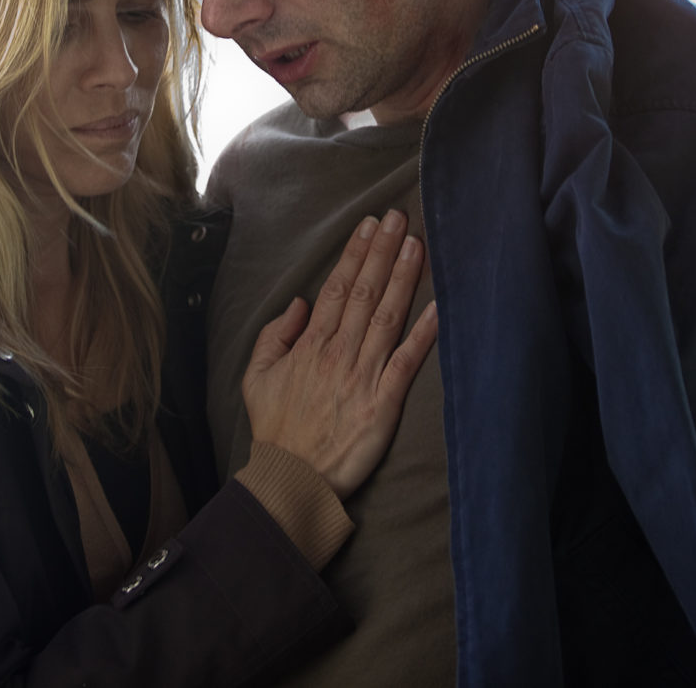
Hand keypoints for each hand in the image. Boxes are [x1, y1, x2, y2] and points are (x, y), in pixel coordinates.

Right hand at [242, 210, 438, 499]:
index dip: (355, 254)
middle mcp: (339, 353)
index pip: (337, 288)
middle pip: (365, 293)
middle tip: (399, 217)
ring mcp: (364, 377)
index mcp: (311, 345)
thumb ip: (275, 335)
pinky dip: (424, 334)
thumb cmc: (275, 428)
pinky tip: (439, 307)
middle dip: (382, 252)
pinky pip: (407, 362)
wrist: (291, 477)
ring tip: (417, 245)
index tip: (369, 226)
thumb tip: (300, 303)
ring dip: (403, 278)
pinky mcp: (384, 404)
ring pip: (387, 317)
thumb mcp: (256, 376)